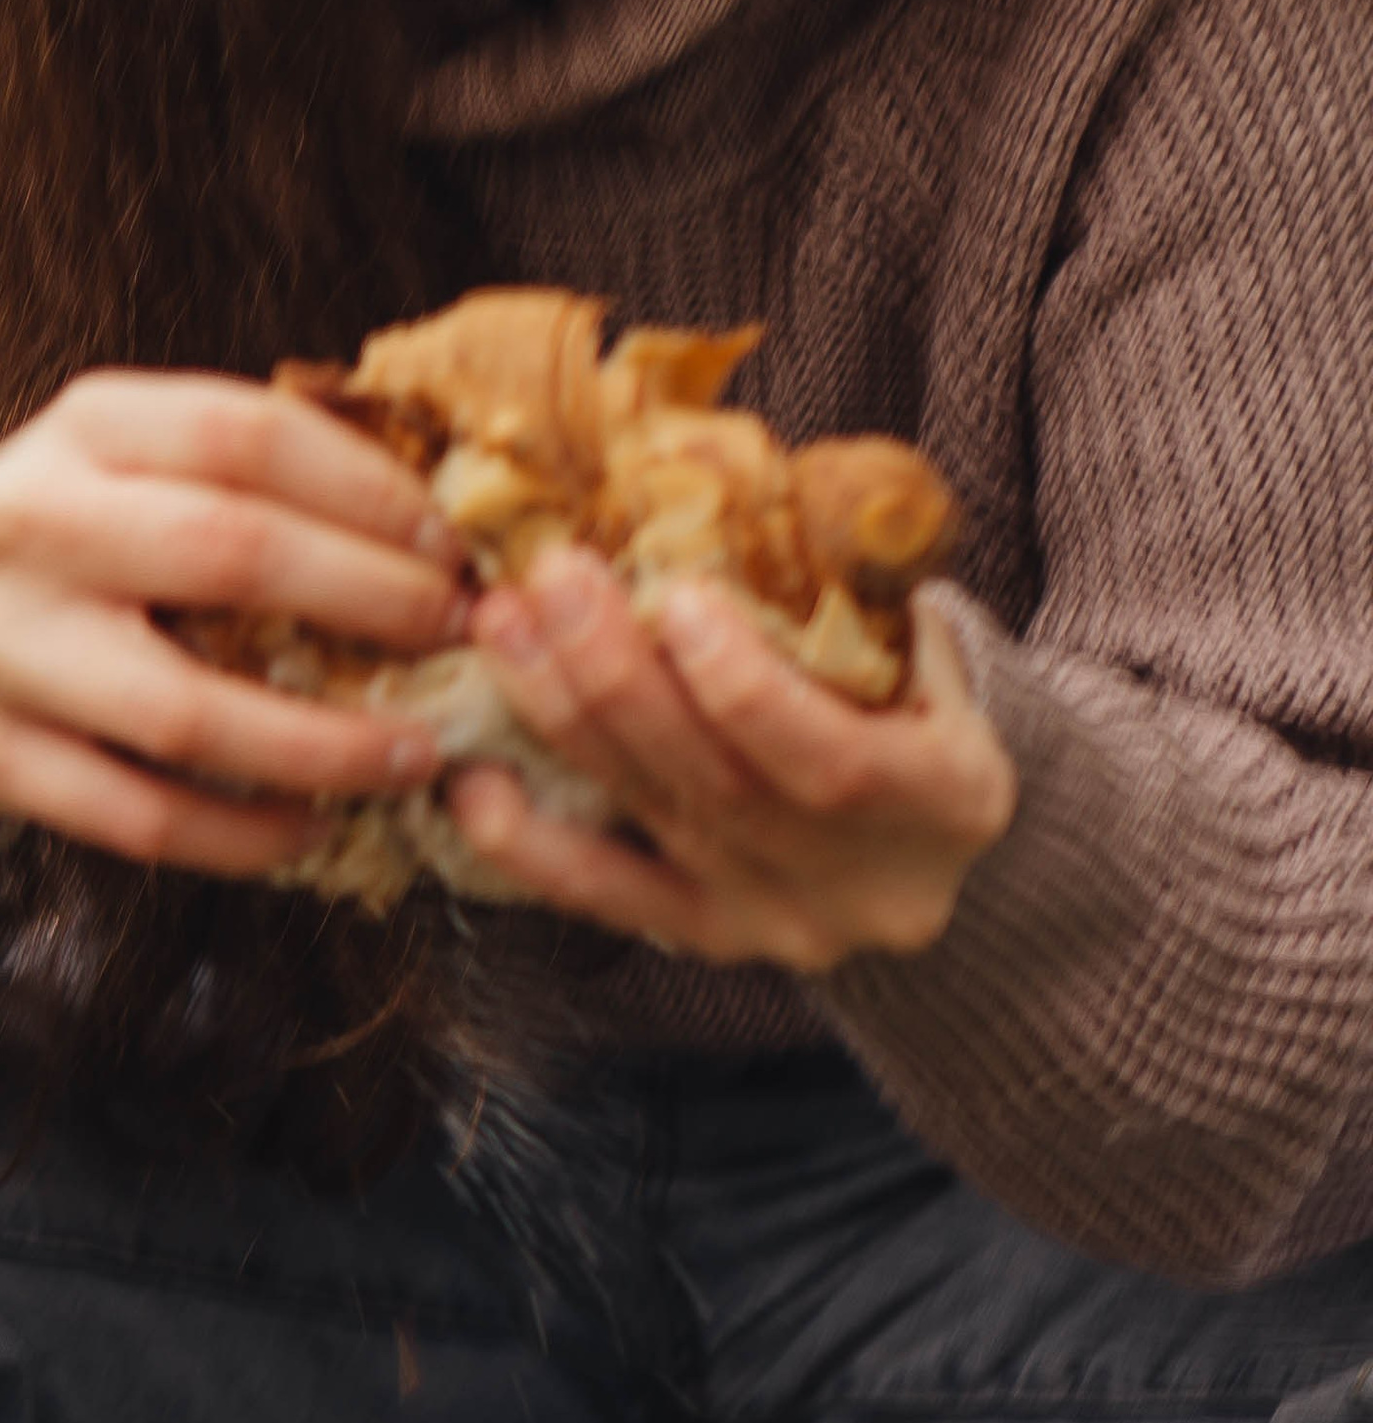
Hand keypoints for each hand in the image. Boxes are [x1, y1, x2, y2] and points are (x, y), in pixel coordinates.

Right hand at [0, 370, 464, 871]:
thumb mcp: (125, 460)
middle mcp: (27, 523)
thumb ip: (249, 470)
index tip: (454, 547)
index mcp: (81, 427)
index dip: (371, 492)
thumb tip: (444, 519)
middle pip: (229, 554)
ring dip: (323, 745)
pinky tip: (313, 827)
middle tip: (458, 639)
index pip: (247, 434)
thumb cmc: (65, 541)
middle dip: (371, 601)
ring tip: (411, 757)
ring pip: (187, 712)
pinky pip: (141, 817)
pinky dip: (243, 835)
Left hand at [444, 546, 1014, 969]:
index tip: (676, 595)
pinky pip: (602, 896)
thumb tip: (717, 484)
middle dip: (619, 675)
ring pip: (653, 816)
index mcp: (947, 800)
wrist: (928, 840)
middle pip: (719, 787)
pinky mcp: (704, 938)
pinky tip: (474, 780)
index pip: (835, 763)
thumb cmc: (916, 703)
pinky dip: (528, 842)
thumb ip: (849, 594)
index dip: (743, 686)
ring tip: (504, 627)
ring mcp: (775, 923)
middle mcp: (859, 885)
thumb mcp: (924, 647)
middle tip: (552, 578)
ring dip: (563, 716)